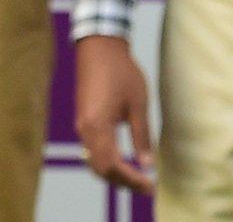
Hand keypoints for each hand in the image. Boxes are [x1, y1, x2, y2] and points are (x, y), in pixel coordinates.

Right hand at [74, 34, 155, 194]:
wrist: (99, 47)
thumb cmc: (121, 72)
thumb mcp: (138, 105)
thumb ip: (142, 136)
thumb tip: (147, 164)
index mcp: (98, 126)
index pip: (112, 165)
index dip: (131, 180)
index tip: (150, 186)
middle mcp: (85, 128)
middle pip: (99, 168)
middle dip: (122, 182)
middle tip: (146, 186)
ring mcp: (81, 123)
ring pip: (94, 160)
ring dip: (114, 173)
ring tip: (137, 177)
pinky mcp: (83, 118)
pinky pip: (92, 149)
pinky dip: (107, 160)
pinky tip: (124, 160)